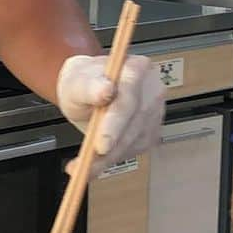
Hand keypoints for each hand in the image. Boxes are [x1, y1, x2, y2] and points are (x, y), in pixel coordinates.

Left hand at [56, 54, 164, 177]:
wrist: (88, 89)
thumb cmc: (84, 82)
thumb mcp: (77, 81)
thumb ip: (88, 86)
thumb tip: (103, 90)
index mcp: (136, 68)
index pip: (129, 98)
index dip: (115, 123)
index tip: (101, 144)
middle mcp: (151, 89)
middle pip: (135, 123)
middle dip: (110, 147)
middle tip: (87, 163)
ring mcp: (155, 111)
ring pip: (134, 141)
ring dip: (109, 158)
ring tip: (85, 165)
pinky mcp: (152, 130)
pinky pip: (134, 149)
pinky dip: (114, 159)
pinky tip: (98, 161)